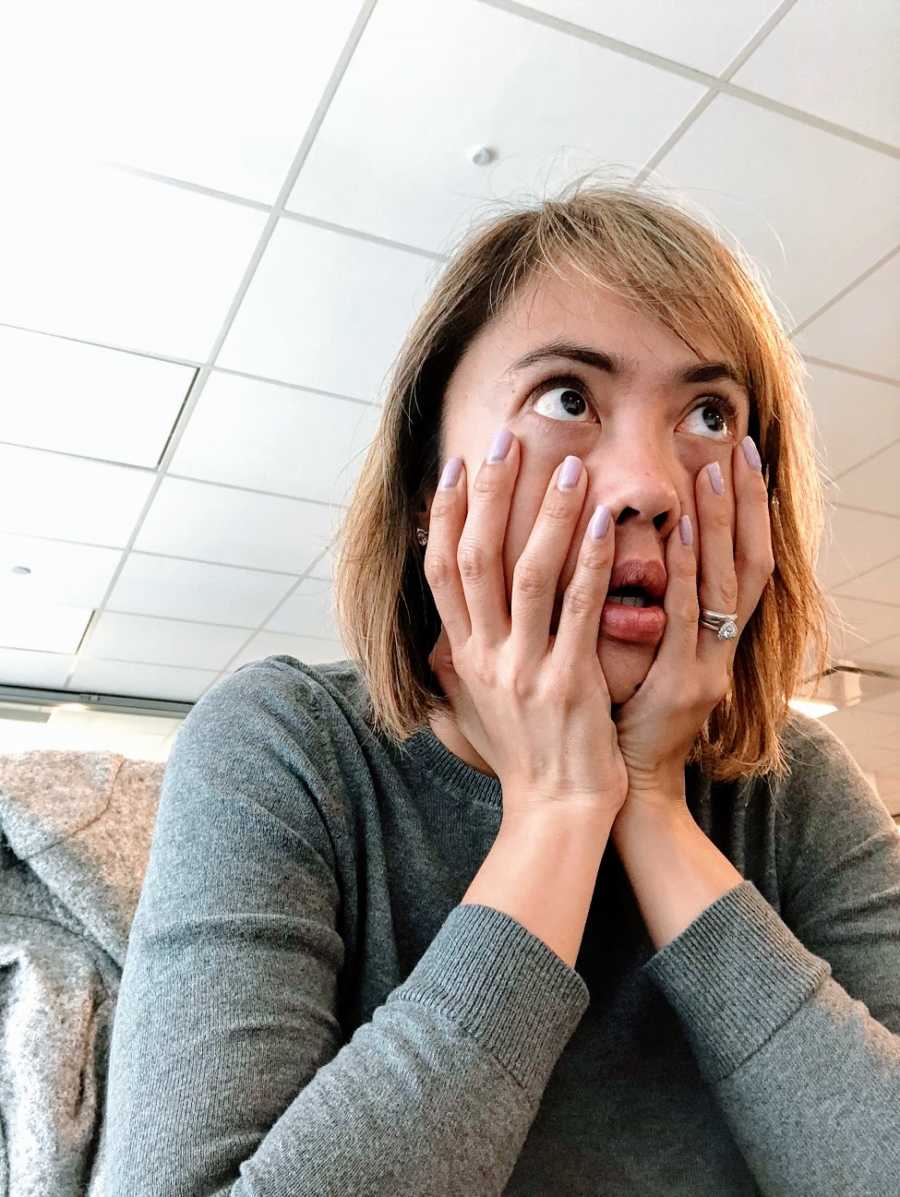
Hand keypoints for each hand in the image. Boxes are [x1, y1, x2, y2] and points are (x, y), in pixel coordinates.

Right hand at [425, 428, 627, 822]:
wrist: (557, 812)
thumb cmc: (525, 756)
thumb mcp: (475, 707)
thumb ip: (460, 661)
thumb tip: (442, 627)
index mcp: (463, 657)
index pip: (440, 572)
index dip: (441, 516)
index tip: (453, 468)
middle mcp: (484, 657)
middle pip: (475, 559)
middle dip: (487, 495)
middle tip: (503, 438)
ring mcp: (524, 670)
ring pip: (527, 575)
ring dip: (545, 515)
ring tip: (567, 463)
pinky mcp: (569, 683)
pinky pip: (579, 610)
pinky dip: (590, 561)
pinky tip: (607, 520)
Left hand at [611, 437, 774, 808]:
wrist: (618, 793)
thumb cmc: (616, 722)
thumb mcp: (631, 659)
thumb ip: (634, 613)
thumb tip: (609, 558)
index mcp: (708, 642)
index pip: (739, 565)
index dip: (744, 515)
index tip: (737, 461)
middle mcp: (717, 651)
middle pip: (746, 563)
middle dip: (745, 505)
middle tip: (740, 448)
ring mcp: (705, 668)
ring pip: (726, 583)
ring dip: (723, 524)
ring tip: (716, 469)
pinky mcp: (682, 686)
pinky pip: (689, 619)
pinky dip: (691, 572)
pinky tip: (687, 530)